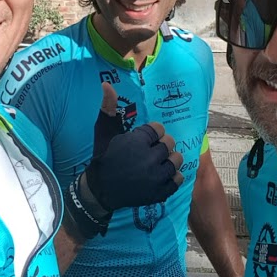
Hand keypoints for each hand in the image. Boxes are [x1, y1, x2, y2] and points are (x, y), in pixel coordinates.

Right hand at [85, 82, 183, 210]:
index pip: (160, 129)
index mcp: (137, 141)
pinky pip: (177, 180)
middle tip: (152, 150)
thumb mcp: (104, 131)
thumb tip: (106, 84)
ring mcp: (155, 177)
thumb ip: (109, 107)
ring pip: (176, 161)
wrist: (99, 189)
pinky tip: (165, 174)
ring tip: (160, 162)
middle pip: (169, 144)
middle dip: (161, 145)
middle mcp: (149, 158)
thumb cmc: (103, 157)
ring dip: (170, 160)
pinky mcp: (158, 193)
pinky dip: (174, 177)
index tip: (147, 138)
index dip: (154, 132)